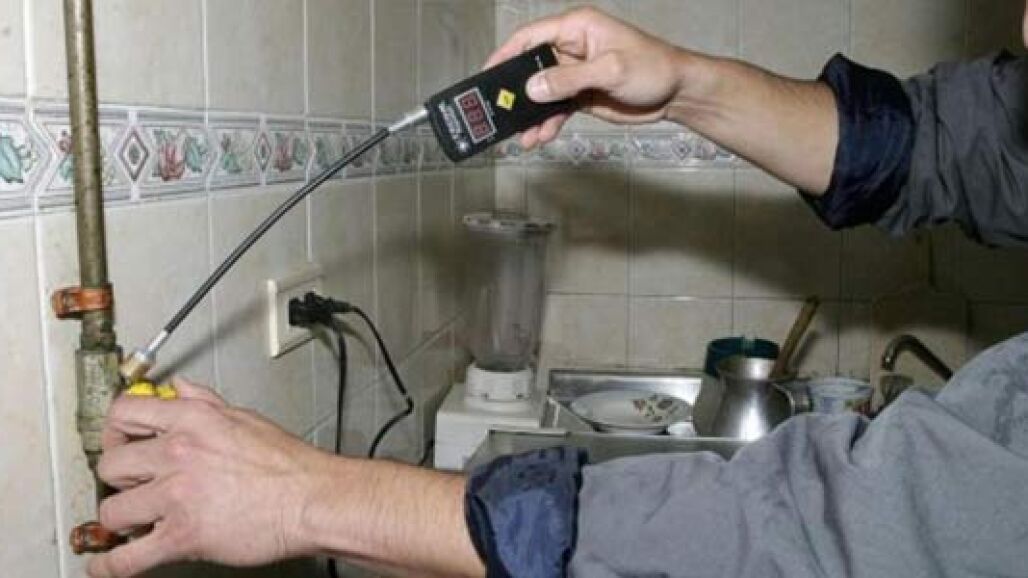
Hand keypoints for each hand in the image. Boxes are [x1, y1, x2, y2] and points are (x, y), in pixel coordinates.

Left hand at [89, 377, 326, 576]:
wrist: (312, 500)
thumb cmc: (289, 465)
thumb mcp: (245, 417)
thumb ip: (205, 402)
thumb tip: (181, 388)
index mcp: (192, 420)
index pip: (124, 413)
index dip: (115, 430)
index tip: (118, 441)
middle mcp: (178, 453)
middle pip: (110, 465)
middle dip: (118, 479)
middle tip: (132, 486)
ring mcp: (177, 496)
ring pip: (113, 511)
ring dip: (122, 519)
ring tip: (137, 520)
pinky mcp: (183, 536)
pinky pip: (127, 557)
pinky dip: (111, 566)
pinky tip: (108, 565)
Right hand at [485, 6, 687, 147]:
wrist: (677, 93)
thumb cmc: (653, 68)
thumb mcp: (609, 70)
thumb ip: (569, 79)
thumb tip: (533, 88)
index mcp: (577, 28)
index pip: (530, 37)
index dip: (506, 55)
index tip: (486, 74)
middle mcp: (572, 48)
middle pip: (531, 68)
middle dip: (516, 92)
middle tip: (499, 112)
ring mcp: (576, 73)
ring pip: (542, 93)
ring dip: (531, 115)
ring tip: (523, 136)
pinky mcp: (582, 94)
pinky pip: (556, 109)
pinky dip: (547, 123)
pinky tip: (540, 137)